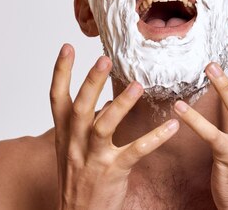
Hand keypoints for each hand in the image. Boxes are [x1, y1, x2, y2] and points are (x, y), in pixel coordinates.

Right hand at [50, 44, 179, 209]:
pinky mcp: (112, 173)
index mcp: (64, 134)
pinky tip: (171, 126)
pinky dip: (153, 138)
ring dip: (120, 105)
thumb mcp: (73, 150)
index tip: (67, 46)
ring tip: (137, 86)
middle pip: (80, 107)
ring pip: (103, 126)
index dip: (61, 72)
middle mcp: (74, 144)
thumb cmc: (79, 180)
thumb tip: (104, 101)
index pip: (56, 98)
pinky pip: (134, 152)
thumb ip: (85, 125)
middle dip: (91, 81)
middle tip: (105, 58)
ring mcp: (92, 159)